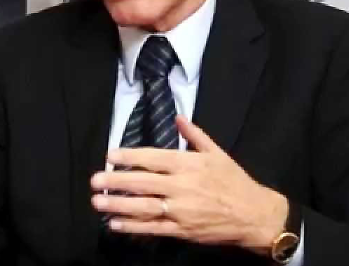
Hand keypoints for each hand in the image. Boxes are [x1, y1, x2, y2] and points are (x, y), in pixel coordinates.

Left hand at [90, 115, 287, 255]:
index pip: (154, 158)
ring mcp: (181, 210)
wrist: (254, 215)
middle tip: (95, 180)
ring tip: (98, 202)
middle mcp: (182, 187)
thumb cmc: (234, 181)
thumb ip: (195, 135)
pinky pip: (154, 228)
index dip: (130, 157)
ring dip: (119, 205)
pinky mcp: (182, 230)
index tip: (110, 155)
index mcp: (189, 165)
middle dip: (116, 181)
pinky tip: (116, 224)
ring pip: (144, 207)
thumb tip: (178, 117)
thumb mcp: (217, 153)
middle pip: (143, 183)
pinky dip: (134, 227)